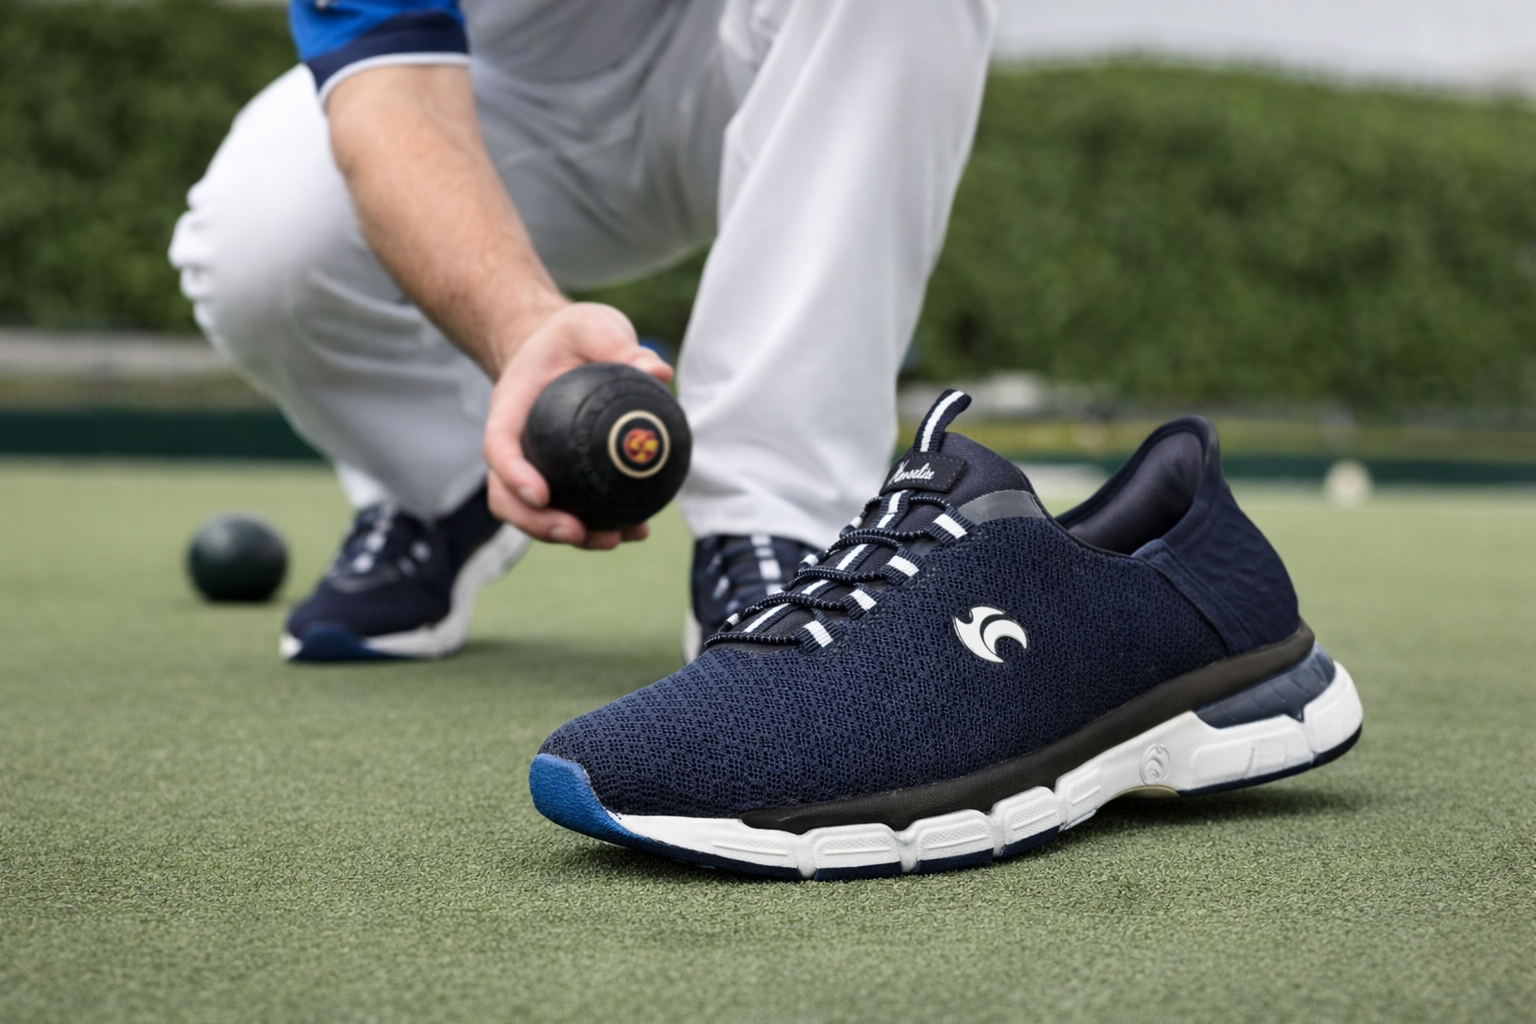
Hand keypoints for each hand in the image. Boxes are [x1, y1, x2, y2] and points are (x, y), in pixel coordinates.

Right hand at [483, 303, 673, 548]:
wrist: (563, 348)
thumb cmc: (572, 336)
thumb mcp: (593, 326)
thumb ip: (619, 345)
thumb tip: (659, 372)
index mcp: (510, 409)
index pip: (499, 447)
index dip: (513, 475)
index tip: (542, 494)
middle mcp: (516, 445)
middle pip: (508, 497)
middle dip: (537, 524)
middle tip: (578, 531)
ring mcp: (536, 467)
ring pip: (538, 514)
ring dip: (571, 536)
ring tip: (615, 540)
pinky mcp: (562, 478)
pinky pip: (573, 509)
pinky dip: (599, 525)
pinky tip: (636, 530)